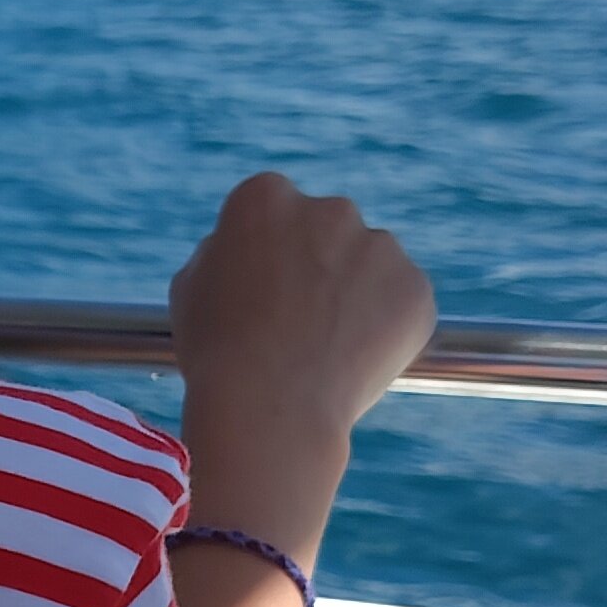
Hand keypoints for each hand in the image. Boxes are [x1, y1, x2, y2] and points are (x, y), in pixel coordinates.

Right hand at [169, 171, 434, 559]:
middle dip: (319, 263)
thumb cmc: (217, 352)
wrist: (270, 408)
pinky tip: (355, 360)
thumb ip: (221, 255)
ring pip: (370, 263)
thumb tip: (240, 250)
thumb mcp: (191, 289)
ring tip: (328, 347)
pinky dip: (389, 326)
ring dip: (357, 292)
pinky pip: (403, 302)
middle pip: (328, 229)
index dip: (268, 254)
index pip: (274, 211)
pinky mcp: (415, 287)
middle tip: (300, 321)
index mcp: (266, 198)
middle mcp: (328, 209)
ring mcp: (379, 246)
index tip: (264, 289)